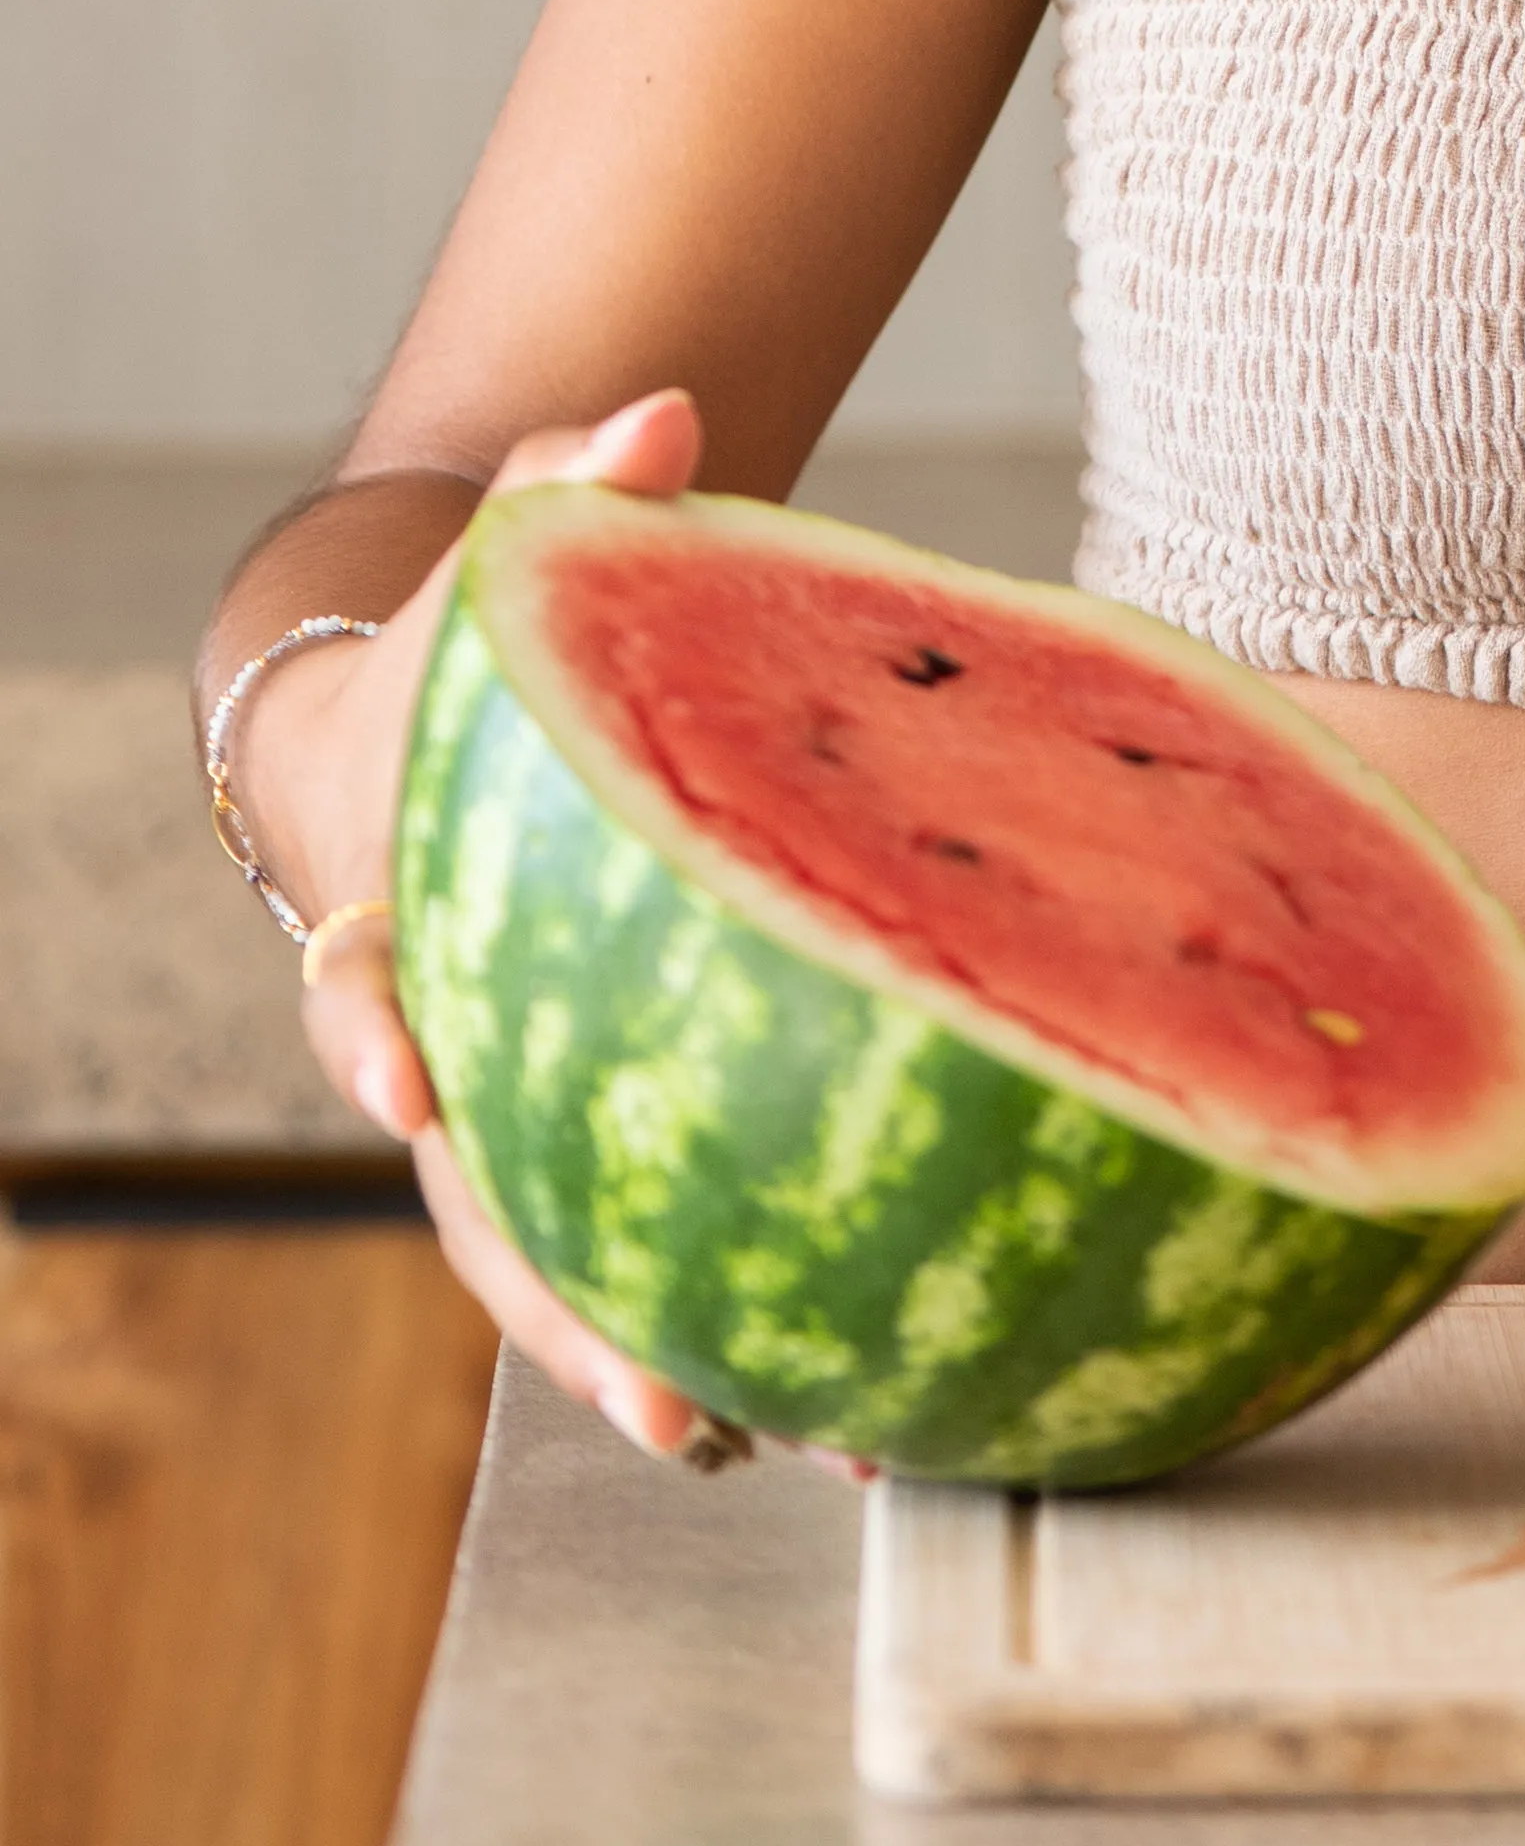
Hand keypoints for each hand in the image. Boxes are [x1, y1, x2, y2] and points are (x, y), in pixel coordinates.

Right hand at [247, 387, 734, 1461]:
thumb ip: (579, 475)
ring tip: (788, 1439)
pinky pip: (661, 1245)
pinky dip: (738, 1319)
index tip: (407, 1089)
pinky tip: (844, 1400)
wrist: (458, 731)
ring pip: (571, 1265)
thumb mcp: (517, 549)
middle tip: (658, 1394)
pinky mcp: (619, 1136)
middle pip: (477, 1201)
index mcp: (400, 913)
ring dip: (661, 1360)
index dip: (375, 1041)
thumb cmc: (495, 640)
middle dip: (555, 1309)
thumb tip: (670, 406)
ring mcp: (536, 1111)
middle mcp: (456, 1044)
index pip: (359, 991)